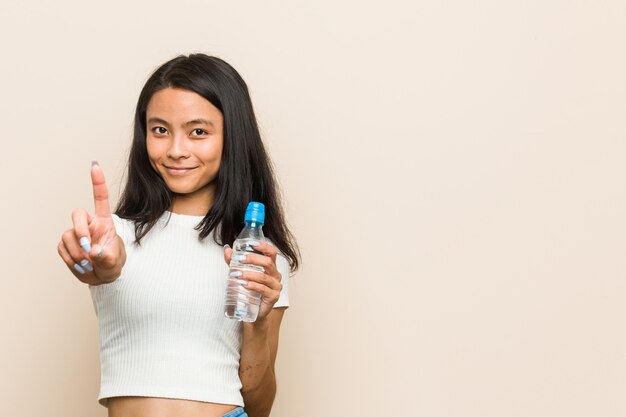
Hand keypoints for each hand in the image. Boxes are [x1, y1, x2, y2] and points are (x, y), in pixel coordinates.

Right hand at [57, 162, 125, 284]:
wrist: (102, 276)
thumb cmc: (112, 262)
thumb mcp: (114, 262)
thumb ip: (106, 256)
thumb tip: (94, 251)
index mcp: (104, 222)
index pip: (100, 199)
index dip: (97, 182)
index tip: (95, 166)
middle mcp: (88, 224)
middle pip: (77, 214)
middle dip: (80, 230)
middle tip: (87, 248)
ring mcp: (75, 233)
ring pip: (68, 236)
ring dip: (77, 253)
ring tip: (89, 264)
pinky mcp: (65, 245)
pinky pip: (61, 249)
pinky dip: (70, 260)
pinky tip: (81, 265)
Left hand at [223, 241, 282, 320]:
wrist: (253, 310)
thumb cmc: (249, 290)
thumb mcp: (241, 273)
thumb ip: (234, 262)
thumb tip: (227, 249)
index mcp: (270, 267)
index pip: (271, 252)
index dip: (263, 246)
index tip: (251, 243)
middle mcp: (275, 275)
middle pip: (268, 263)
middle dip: (253, 259)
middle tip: (239, 259)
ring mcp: (276, 286)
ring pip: (264, 277)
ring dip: (249, 274)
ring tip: (237, 275)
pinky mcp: (273, 297)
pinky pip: (264, 289)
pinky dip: (254, 286)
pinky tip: (245, 285)